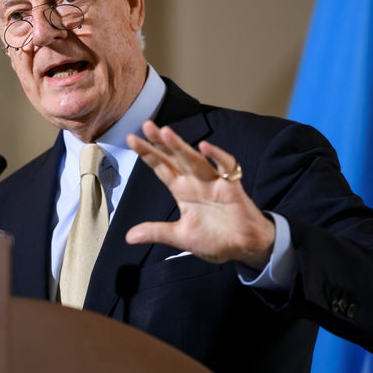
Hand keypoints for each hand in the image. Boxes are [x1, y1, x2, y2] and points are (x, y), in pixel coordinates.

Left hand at [125, 120, 275, 269]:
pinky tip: (205, 147)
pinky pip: (226, 167)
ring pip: (194, 160)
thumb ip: (156, 232)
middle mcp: (195, 181)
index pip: (161, 168)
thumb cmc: (215, 238)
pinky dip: (217, 156)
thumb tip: (128, 237)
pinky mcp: (232, 187)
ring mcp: (213, 182)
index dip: (147, 153)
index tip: (130, 139)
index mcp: (182, 190)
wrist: (244, 247)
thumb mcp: (180, 237)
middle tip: (146, 124)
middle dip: (161, 142)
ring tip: (165, 132)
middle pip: (175, 157)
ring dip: (181, 146)